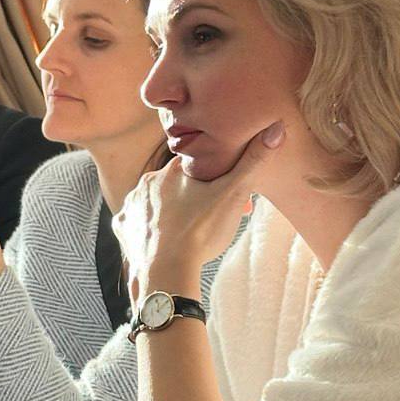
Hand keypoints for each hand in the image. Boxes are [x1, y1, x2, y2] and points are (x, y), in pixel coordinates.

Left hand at [114, 120, 283, 300]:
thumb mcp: (233, 195)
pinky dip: (150, 228)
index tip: (230, 197)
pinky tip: (163, 237)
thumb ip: (253, 162)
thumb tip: (276, 128)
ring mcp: (132, 205)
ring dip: (172, 212)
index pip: (199, 165)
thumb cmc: (201, 233)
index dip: (218, 179)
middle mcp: (147, 181)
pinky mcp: (123, 227)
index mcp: (174, 169)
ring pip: (157, 202)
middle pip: (177, 184)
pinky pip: (138, 222)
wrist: (166, 272)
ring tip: (190, 232)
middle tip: (215, 219)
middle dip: (197, 198)